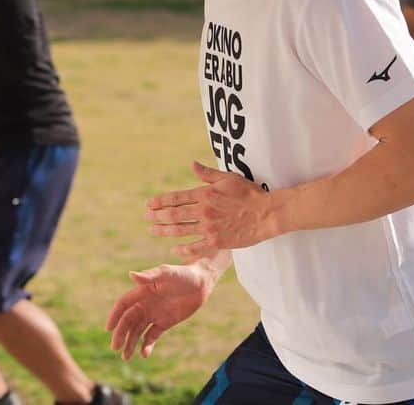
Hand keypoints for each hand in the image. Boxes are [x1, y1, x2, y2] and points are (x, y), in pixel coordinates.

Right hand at [105, 261, 219, 359]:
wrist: (201, 283)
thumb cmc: (183, 274)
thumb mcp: (167, 274)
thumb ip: (149, 276)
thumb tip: (131, 275)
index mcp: (142, 291)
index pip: (124, 305)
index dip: (115, 315)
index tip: (108, 328)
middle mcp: (145, 304)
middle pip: (128, 321)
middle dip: (121, 334)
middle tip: (115, 348)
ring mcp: (154, 314)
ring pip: (138, 331)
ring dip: (131, 343)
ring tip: (126, 357)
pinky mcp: (164, 323)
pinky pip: (152, 335)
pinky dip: (147, 345)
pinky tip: (144, 353)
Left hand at [146, 161, 279, 257]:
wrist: (267, 214)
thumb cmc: (249, 193)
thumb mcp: (228, 178)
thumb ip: (207, 173)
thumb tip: (192, 165)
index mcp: (205, 194)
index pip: (176, 198)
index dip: (160, 201)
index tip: (149, 204)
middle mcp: (203, 211)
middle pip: (173, 214)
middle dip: (156, 216)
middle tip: (146, 217)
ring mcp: (209, 227)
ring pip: (180, 230)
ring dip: (164, 231)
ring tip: (152, 230)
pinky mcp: (217, 241)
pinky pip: (195, 247)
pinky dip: (183, 249)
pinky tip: (174, 249)